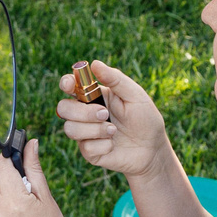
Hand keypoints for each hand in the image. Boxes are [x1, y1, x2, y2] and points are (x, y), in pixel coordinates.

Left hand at [0, 140, 77, 216]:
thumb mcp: (47, 198)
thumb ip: (34, 169)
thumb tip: (30, 143)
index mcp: (14, 202)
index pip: (2, 167)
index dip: (9, 158)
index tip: (16, 155)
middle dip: (8, 176)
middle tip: (27, 187)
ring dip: (3, 194)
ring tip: (23, 208)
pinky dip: (0, 211)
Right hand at [55, 61, 170, 180]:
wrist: (153, 149)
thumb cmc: (145, 118)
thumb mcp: (135, 95)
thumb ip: (115, 79)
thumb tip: (94, 63)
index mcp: (94, 96)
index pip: (70, 86)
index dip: (66, 83)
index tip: (69, 84)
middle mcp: (85, 114)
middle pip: (63, 108)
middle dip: (82, 112)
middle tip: (104, 114)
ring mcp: (85, 133)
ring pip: (70, 129)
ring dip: (94, 129)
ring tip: (114, 131)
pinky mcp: (89, 152)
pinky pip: (85, 147)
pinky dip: (103, 145)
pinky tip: (113, 145)